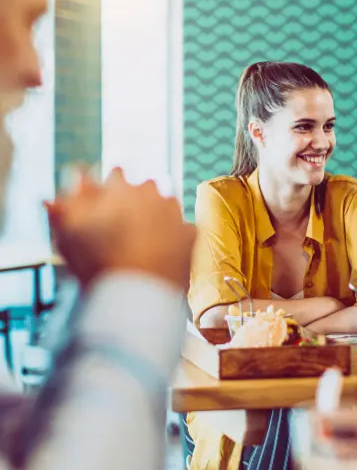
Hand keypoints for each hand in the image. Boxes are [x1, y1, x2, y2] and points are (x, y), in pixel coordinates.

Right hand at [46, 168, 195, 290]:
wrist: (136, 296)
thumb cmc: (96, 264)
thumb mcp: (68, 237)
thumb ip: (62, 211)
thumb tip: (52, 198)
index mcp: (120, 186)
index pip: (116, 173)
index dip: (110, 190)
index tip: (105, 205)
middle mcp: (151, 192)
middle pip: (145, 188)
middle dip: (137, 201)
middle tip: (124, 225)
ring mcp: (175, 212)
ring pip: (167, 205)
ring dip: (158, 216)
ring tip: (144, 240)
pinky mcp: (191, 233)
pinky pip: (184, 229)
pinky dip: (176, 237)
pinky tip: (163, 252)